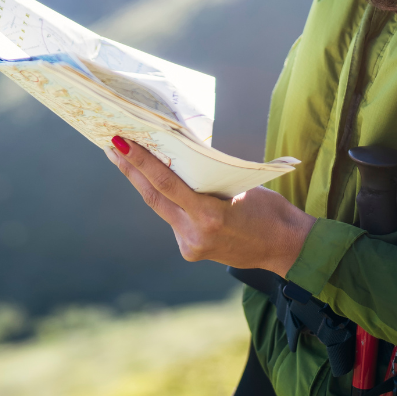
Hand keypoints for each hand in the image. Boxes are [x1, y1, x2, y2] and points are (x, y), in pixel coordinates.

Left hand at [107, 135, 314, 275]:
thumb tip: (176, 159)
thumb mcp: (238, 186)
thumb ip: (206, 179)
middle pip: (154, 197)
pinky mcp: (190, 251)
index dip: (141, 163)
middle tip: (111, 145)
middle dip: (130, 170)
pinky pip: (173, 220)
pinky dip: (168, 201)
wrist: (285, 247)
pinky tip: (156, 184)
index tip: (121, 143)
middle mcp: (195, 233)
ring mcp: (190, 246)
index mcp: (211, 215)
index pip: (167, 184)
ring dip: (143, 184)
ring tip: (124, 159)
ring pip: (161, 208)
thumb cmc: (268, 209)